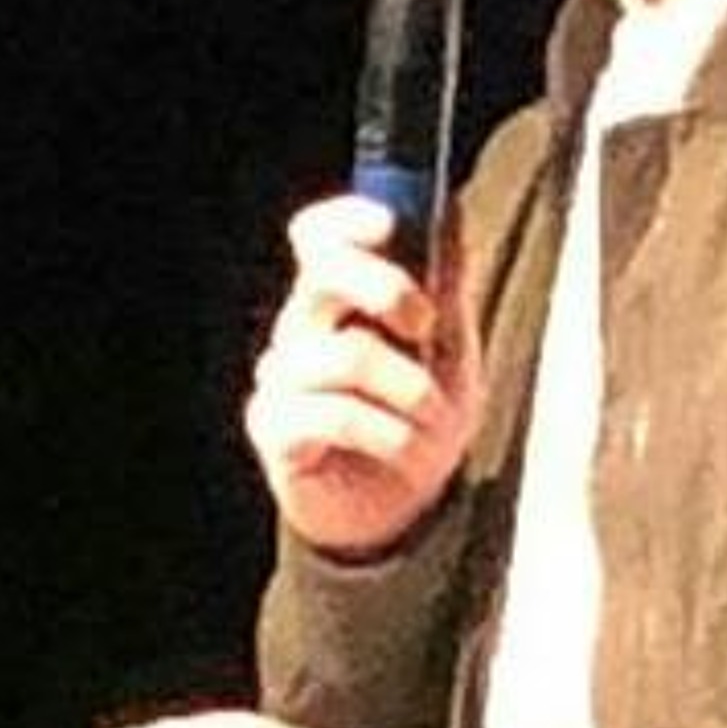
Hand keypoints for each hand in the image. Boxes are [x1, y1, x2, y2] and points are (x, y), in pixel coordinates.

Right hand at [244, 196, 479, 556]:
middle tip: (426, 326)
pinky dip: (386, 434)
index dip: (344, 219)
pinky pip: (333, 415)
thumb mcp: (452, 352)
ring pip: (345, 354)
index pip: (316, 238)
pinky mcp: (274, 431)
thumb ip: (448, 288)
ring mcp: (281, 380)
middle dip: (386, 287)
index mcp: (338, 301)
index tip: (388, 222)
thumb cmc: (418, 426)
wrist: (398, 514)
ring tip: (433, 421)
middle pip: (323, 274)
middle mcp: (300, 331)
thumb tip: (450, 213)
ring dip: (408, 389)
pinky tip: (405, 452)